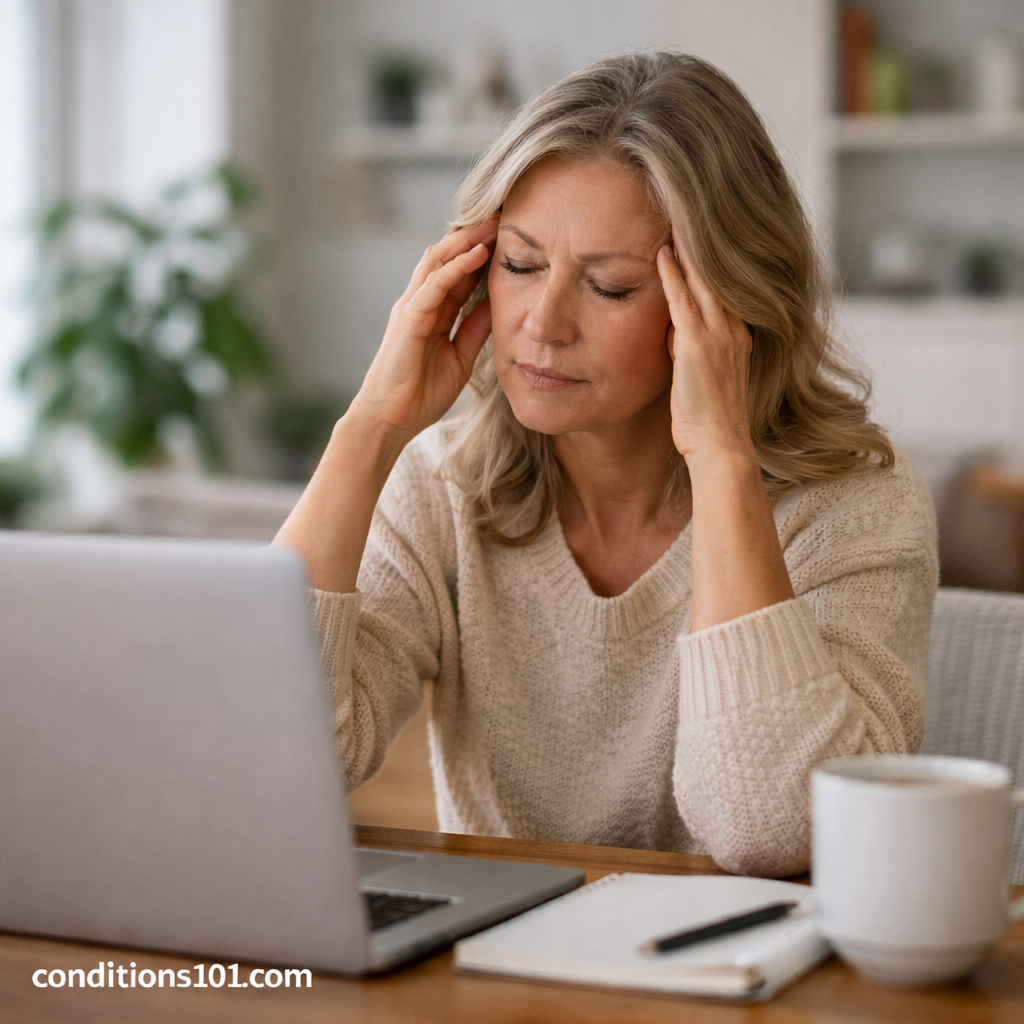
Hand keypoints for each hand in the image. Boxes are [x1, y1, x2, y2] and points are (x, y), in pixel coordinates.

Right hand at [349, 217, 498, 443]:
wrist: (391, 420)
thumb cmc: (419, 394)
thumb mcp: (460, 358)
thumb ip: (474, 331)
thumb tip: (496, 307)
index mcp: (432, 313)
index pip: (458, 273)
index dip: (481, 253)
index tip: (509, 237)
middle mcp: (419, 304)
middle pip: (446, 258)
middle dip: (474, 236)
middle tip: (503, 216)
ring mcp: (411, 309)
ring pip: (438, 262)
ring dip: (467, 241)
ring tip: (494, 223)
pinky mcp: (408, 320)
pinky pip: (434, 285)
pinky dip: (457, 268)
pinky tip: (478, 254)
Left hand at [656, 230, 754, 469]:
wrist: (720, 448)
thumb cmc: (708, 422)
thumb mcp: (702, 380)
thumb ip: (690, 352)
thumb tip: (672, 335)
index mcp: (738, 338)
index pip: (723, 288)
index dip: (710, 260)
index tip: (697, 232)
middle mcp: (734, 331)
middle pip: (717, 276)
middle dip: (702, 243)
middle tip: (686, 208)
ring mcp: (719, 337)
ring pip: (704, 281)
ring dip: (687, 249)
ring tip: (673, 217)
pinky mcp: (699, 347)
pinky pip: (685, 302)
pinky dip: (674, 276)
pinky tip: (661, 253)